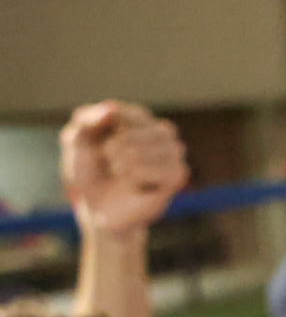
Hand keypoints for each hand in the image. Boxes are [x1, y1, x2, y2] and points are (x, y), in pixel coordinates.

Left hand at [60, 102, 188, 235]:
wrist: (100, 209)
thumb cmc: (91, 173)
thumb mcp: (76, 142)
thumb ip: (86, 121)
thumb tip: (111, 107)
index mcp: (139, 118)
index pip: (121, 112)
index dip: (103, 133)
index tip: (98, 145)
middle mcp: (162, 132)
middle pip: (129, 132)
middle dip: (110, 151)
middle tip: (112, 164)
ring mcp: (173, 152)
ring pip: (137, 151)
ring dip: (120, 167)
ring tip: (121, 175)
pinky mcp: (177, 175)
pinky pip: (146, 170)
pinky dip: (132, 180)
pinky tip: (135, 185)